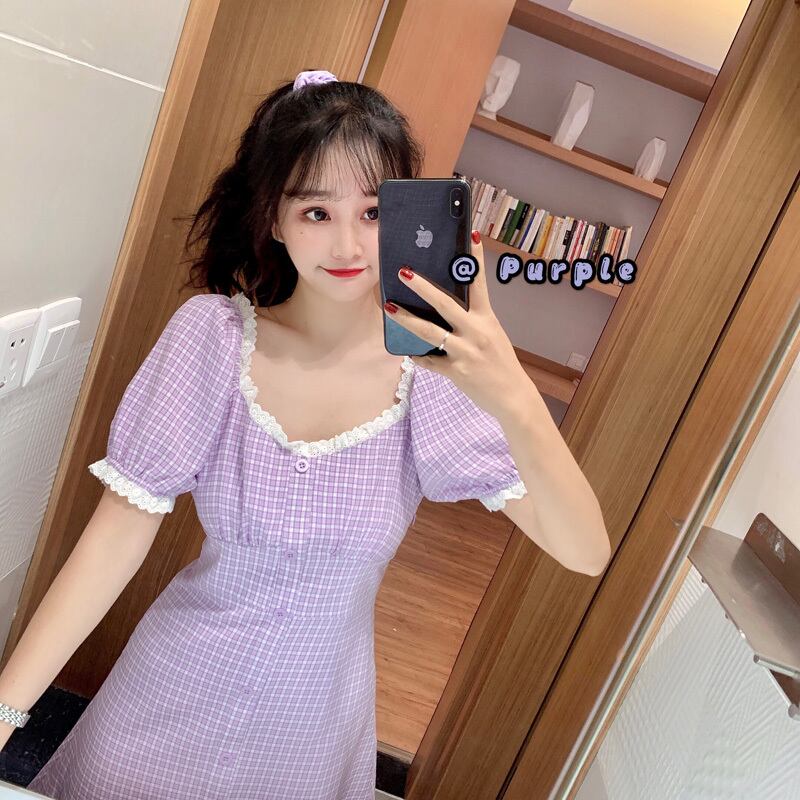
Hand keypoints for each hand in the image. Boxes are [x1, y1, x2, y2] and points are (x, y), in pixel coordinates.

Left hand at [384, 230, 531, 420]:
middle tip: (404, 272)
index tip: (472, 236)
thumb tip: (445, 309)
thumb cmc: (501, 364)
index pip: (480, 284)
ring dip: (407, 319)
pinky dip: (419, 356)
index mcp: (487, 319)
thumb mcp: (492, 335)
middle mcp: (476, 332)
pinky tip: (408, 351)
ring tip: (390, 307)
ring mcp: (465, 352)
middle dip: (422, 287)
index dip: (476, 260)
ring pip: (430, 332)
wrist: (513, 397)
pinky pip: (430, 361)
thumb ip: (472, 321)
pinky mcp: (456, 371)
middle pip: (445, 304)